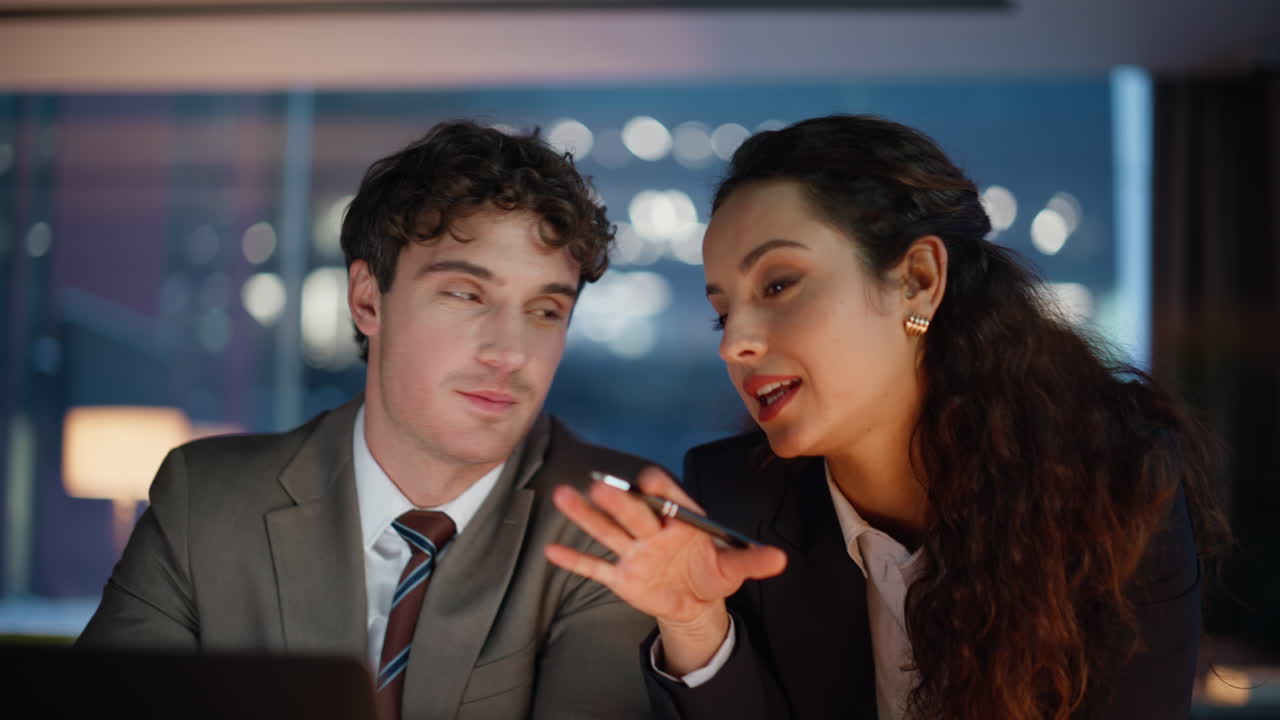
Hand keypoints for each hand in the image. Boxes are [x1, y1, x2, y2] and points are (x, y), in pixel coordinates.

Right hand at [544, 467, 786, 673]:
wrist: (696, 602)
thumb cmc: (713, 572)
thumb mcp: (734, 567)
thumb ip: (753, 561)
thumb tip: (781, 560)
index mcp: (680, 520)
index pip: (668, 497)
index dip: (661, 489)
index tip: (651, 481)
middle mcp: (652, 530)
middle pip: (633, 513)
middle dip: (619, 501)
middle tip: (600, 486)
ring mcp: (633, 553)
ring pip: (607, 531)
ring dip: (586, 517)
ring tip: (563, 497)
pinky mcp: (622, 577)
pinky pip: (596, 568)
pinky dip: (575, 561)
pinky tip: (552, 551)